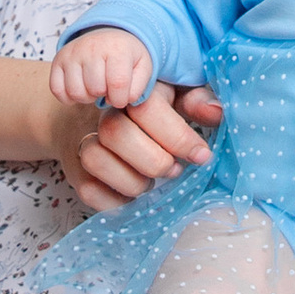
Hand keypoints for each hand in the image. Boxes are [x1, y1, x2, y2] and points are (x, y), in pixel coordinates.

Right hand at [49, 80, 220, 212]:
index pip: (146, 108)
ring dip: (132, 181)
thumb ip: (196, 102)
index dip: (177, 136)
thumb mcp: (175, 97)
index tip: (201, 156)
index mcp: (132, 92)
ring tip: (151, 183)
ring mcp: (84, 141)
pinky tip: (132, 195)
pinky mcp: (76, 170)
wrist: (86, 119)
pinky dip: (115, 201)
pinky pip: (89, 190)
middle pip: (115, 132)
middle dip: (154, 160)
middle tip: (175, 170)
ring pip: (96, 159)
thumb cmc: (147, 112)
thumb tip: (217, 112)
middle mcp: (103, 114)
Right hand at [50, 28, 157, 112]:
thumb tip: (122, 101)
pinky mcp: (58, 59)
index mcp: (117, 48)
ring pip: (75, 92)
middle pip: (95, 89)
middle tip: (108, 87)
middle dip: (104, 95)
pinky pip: (57, 90)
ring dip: (87, 97)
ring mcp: (72, 52)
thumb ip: (139, 88)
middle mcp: (92, 47)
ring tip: (95, 87)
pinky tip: (81, 88)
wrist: (110, 35)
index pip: (117, 84)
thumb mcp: (143, 68)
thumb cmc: (127, 56)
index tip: (122, 96)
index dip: (120, 99)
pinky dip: (68, 97)